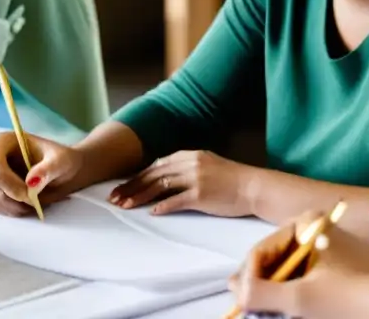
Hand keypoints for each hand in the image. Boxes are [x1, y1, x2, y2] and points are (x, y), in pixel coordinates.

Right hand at [0, 132, 83, 216]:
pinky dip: (12, 211)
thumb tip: (31, 182)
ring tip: (36, 202)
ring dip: (15, 206)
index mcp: (3, 142)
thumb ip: (48, 169)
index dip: (9, 183)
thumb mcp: (61, 161)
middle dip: (14, 198)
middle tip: (36, 202)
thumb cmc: (61, 160)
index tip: (29, 195)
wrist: (62, 171)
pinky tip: (28, 205)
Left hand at [109, 149, 254, 216]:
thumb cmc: (232, 179)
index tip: (123, 187)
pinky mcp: (201, 194)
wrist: (254, 187)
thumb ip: (187, 167)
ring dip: (140, 196)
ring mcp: (195, 178)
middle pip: (153, 174)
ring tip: (126, 205)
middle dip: (131, 186)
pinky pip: (176, 200)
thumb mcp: (208, 164)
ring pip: (160, 186)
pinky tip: (151, 212)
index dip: (137, 176)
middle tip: (114, 198)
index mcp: (190, 155)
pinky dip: (162, 206)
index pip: (157, 165)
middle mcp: (190, 163)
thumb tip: (165, 176)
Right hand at [228, 210, 368, 317]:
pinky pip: (301, 276)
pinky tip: (285, 310)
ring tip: (263, 312)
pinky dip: (290, 294)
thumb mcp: (303, 297)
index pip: (261, 250)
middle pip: (272, 259)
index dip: (248, 278)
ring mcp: (323, 245)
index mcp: (305, 224)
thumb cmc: (355, 295)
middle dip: (259, 286)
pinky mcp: (333, 263)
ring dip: (273, 293)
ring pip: (285, 271)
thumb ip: (263, 293)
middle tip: (247, 310)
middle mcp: (312, 229)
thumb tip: (236, 292)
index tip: (240, 303)